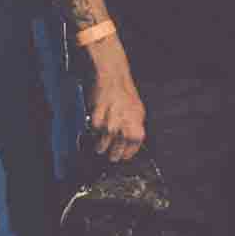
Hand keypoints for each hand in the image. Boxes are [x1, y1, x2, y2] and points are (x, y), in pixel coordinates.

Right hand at [83, 46, 147, 162]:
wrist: (114, 78)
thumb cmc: (126, 94)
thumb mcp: (138, 111)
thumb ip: (135, 127)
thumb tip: (132, 142)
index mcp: (136, 123)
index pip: (133, 145)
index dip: (128, 153)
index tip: (124, 156)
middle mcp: (124, 123)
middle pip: (118, 147)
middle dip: (115, 154)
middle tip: (112, 157)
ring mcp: (110, 120)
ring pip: (105, 141)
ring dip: (102, 147)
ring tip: (101, 149)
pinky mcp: (98, 116)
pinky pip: (95, 130)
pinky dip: (95, 133)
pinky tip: (97, 134)